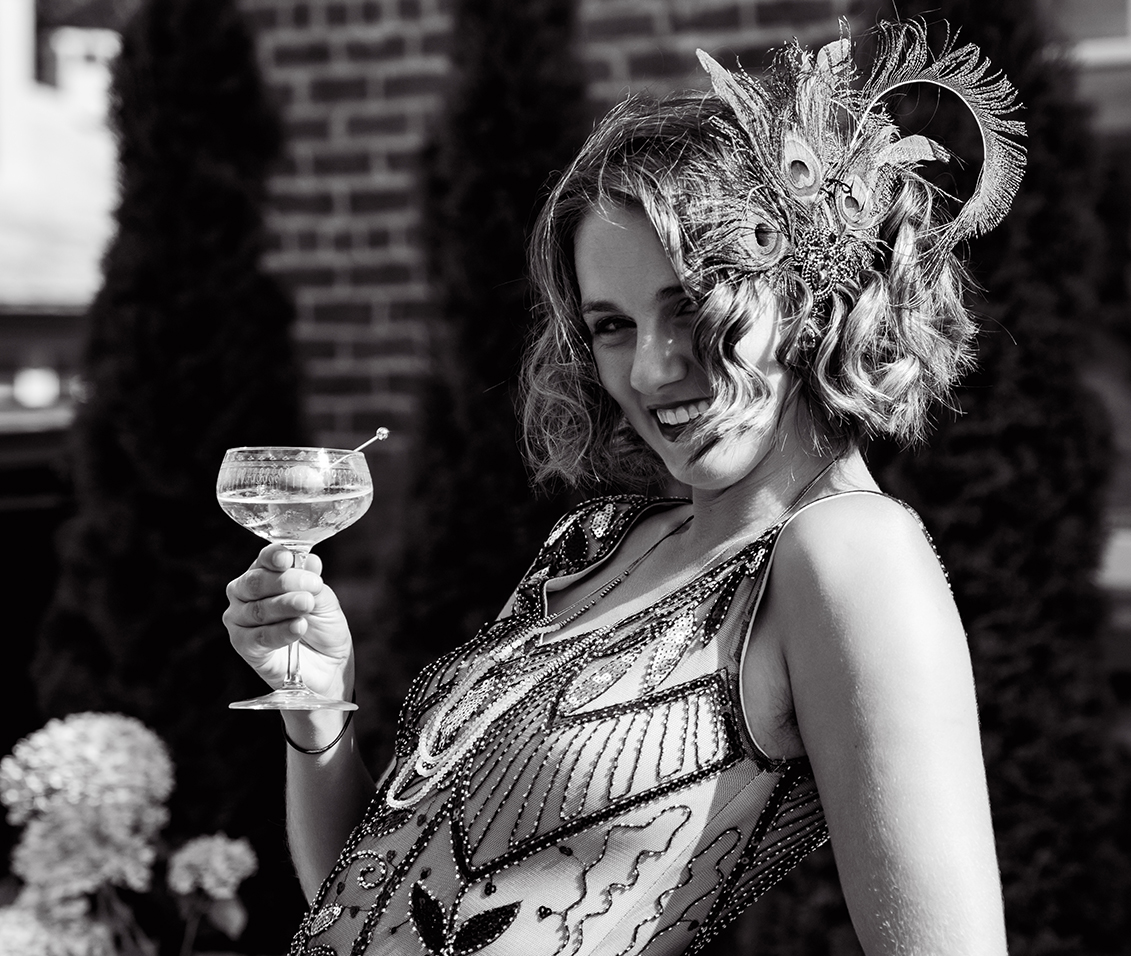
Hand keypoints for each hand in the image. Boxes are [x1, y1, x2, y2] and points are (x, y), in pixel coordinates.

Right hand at [224, 544, 354, 700]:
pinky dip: (280, 631)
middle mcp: (245, 594)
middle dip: (285, 581)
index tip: (287, 558)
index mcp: (264, 574)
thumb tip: (311, 561)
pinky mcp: (243, 646)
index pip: (263, 560)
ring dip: (285, 606)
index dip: (274, 556)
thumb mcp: (324, 600)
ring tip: (307, 605)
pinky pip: (259, 637)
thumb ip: (312, 581)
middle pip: (255, 582)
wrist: (329, 665)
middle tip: (312, 585)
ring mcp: (240, 620)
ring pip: (258, 609)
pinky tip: (298, 627)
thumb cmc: (322, 626)